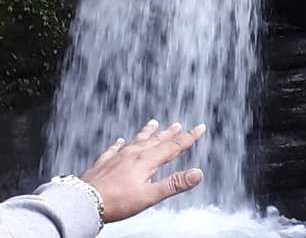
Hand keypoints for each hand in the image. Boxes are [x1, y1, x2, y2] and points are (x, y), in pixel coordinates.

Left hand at [81, 119, 205, 222]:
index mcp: (146, 160)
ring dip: (147, 133)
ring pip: (136, 140)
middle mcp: (133, 154)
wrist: (84, 202)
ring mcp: (117, 156)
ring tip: (153, 124)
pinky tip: (119, 141)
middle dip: (170, 133)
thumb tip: (198, 174)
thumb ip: (174, 184)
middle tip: (179, 125)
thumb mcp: (150, 196)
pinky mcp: (103, 162)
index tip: (200, 128)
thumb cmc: (117, 201)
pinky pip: (114, 149)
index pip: (173, 146)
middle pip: (156, 141)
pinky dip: (120, 144)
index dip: (188, 137)